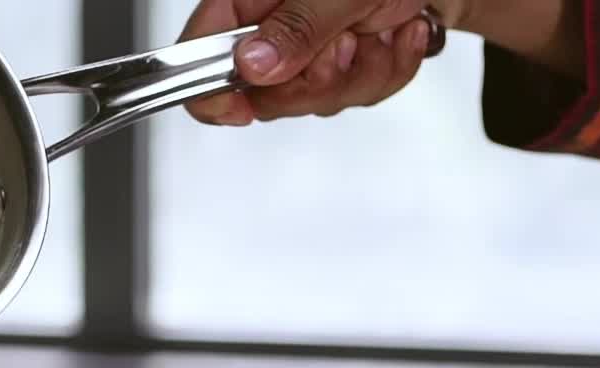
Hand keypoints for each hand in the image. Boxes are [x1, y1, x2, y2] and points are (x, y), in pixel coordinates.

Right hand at [182, 0, 450, 123]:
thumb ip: (296, 25)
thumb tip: (252, 64)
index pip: (197, 55)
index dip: (210, 92)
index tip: (239, 110)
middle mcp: (272, 26)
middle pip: (263, 94)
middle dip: (315, 80)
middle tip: (343, 42)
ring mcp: (309, 51)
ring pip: (316, 101)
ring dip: (362, 71)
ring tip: (380, 25)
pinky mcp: (346, 67)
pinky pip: (358, 97)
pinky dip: (389, 68)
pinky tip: (401, 31)